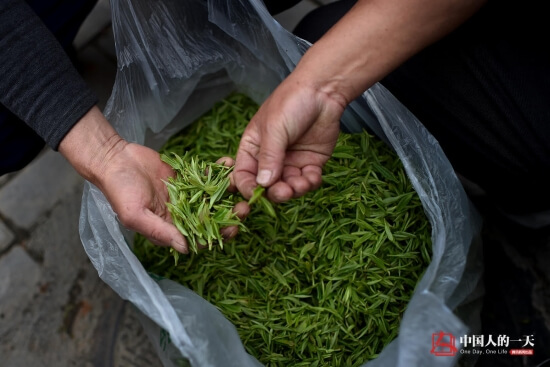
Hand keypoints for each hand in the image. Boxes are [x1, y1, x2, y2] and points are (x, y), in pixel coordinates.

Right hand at [60, 106, 246, 253]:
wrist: (114, 159)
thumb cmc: (119, 190)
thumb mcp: (135, 215)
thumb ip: (160, 232)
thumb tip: (186, 249)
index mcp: (170, 229)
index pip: (199, 239)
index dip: (218, 237)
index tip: (233, 228)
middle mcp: (181, 215)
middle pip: (212, 219)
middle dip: (230, 215)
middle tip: (245, 207)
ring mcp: (186, 195)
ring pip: (214, 198)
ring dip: (229, 192)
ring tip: (241, 184)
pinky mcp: (187, 177)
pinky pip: (206, 176)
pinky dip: (218, 171)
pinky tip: (228, 163)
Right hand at [233, 74, 343, 201]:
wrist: (323, 91)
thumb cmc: (291, 103)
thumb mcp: (274, 128)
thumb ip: (269, 157)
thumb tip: (262, 184)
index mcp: (252, 148)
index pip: (243, 174)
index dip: (248, 187)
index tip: (256, 194)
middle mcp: (270, 159)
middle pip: (267, 187)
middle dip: (275, 193)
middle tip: (284, 191)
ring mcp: (291, 162)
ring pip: (288, 187)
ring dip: (294, 190)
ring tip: (302, 184)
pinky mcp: (310, 164)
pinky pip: (307, 182)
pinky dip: (310, 183)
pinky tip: (313, 176)